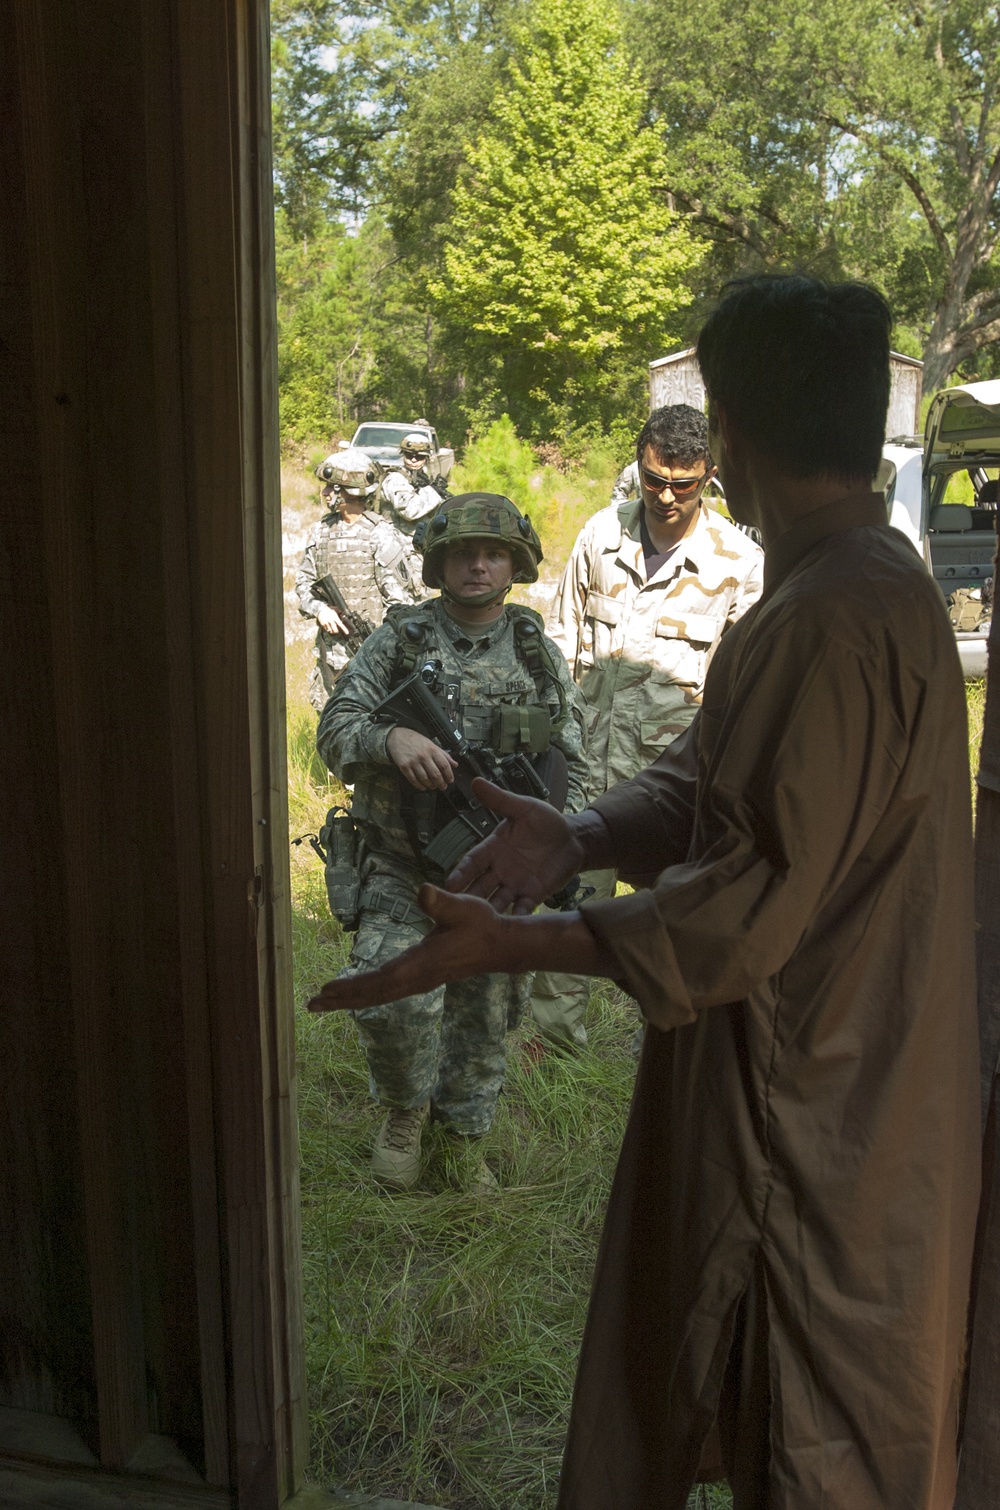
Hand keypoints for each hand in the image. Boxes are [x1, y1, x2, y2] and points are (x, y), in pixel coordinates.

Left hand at [308, 887, 510, 1011]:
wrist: (500, 946)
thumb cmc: (481, 924)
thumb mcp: (463, 907)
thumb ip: (442, 901)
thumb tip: (423, 890)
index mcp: (421, 963)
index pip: (380, 978)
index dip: (353, 985)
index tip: (328, 990)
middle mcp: (417, 978)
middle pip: (374, 993)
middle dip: (343, 999)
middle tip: (312, 1005)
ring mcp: (419, 982)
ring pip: (380, 995)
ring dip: (352, 999)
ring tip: (325, 1002)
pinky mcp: (422, 979)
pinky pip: (388, 991)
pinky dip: (368, 994)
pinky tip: (357, 995)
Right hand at [316, 604, 350, 635]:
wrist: (321, 609)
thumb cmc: (329, 610)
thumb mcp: (335, 611)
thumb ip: (339, 614)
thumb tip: (343, 618)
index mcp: (335, 617)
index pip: (340, 624)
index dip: (344, 629)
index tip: (347, 633)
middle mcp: (331, 621)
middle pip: (335, 630)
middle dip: (337, 631)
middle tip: (337, 631)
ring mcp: (326, 623)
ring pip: (330, 631)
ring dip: (332, 631)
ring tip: (332, 629)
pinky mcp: (322, 624)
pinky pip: (326, 629)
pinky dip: (328, 629)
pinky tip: (328, 626)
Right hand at [386, 727, 457, 790]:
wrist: (398, 736)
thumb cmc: (415, 740)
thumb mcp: (432, 744)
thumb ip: (444, 754)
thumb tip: (455, 764)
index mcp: (432, 750)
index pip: (444, 765)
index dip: (449, 775)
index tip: (450, 780)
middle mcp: (423, 756)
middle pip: (435, 774)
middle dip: (441, 783)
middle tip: (443, 787)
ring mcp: (413, 762)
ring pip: (425, 779)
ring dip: (431, 786)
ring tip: (433, 787)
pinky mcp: (404, 766)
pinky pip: (413, 780)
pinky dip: (419, 786)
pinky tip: (423, 787)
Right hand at [446, 779, 584, 914]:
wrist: (573, 838)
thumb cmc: (545, 821)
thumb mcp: (524, 808)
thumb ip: (501, 800)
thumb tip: (475, 781)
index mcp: (493, 848)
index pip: (472, 862)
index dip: (461, 873)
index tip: (448, 884)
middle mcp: (499, 869)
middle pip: (479, 887)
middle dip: (466, 900)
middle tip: (451, 914)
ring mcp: (516, 884)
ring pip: (496, 901)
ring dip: (487, 913)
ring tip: (477, 927)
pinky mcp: (534, 895)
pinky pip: (522, 909)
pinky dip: (516, 918)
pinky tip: (508, 930)